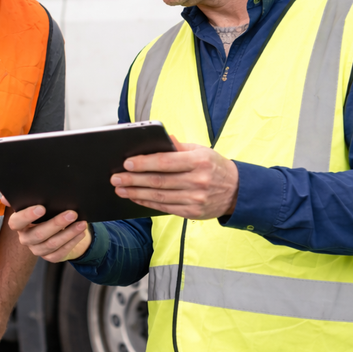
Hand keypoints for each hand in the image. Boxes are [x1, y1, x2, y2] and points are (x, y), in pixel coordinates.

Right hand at [8, 206, 91, 262]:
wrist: (54, 228)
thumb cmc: (43, 211)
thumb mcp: (33, 202)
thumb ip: (21, 198)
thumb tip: (5, 197)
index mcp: (18, 225)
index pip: (17, 222)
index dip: (28, 216)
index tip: (42, 208)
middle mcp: (26, 239)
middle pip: (39, 234)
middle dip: (57, 223)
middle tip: (72, 213)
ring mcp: (37, 250)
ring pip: (52, 244)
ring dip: (69, 233)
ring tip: (81, 223)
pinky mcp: (49, 257)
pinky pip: (60, 253)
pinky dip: (72, 242)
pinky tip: (80, 233)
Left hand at [112, 140, 238, 219]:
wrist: (236, 191)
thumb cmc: (213, 166)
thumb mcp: (201, 150)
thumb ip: (179, 147)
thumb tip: (158, 139)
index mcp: (199, 161)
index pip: (166, 162)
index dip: (144, 163)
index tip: (126, 163)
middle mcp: (198, 181)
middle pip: (159, 181)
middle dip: (134, 180)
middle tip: (115, 178)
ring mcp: (196, 199)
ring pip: (159, 197)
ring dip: (136, 193)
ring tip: (120, 189)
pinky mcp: (192, 213)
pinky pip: (165, 208)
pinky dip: (147, 203)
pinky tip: (135, 198)